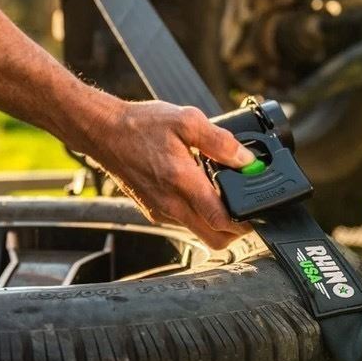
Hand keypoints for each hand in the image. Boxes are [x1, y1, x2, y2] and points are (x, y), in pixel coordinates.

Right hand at [95, 100, 254, 248]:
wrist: (104, 132)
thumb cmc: (140, 126)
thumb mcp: (186, 121)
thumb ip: (220, 142)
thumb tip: (246, 159)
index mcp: (182, 183)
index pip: (221, 220)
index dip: (245, 223)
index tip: (257, 213)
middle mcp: (171, 204)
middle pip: (214, 239)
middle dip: (235, 232)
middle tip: (245, 212)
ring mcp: (161, 211)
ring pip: (198, 232)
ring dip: (215, 223)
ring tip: (222, 196)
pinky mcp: (153, 210)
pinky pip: (183, 222)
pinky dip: (197, 215)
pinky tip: (199, 191)